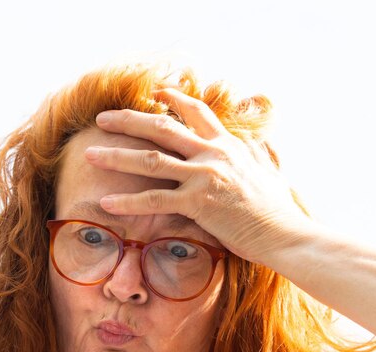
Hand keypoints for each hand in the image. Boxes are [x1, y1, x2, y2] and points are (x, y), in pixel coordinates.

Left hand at [85, 88, 314, 265]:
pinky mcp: (197, 202)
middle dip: (129, 120)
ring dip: (116, 156)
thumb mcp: (273, 172)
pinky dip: (127, 201)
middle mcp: (212, 153)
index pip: (196, 111)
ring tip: (90, 155)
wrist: (284, 235)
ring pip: (150, 159)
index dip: (173, 99)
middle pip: (162, 127)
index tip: (153, 93)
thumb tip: (264, 140)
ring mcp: (203, 176)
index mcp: (229, 144)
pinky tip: (106, 201)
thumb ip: (263, 153)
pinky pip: (154, 199)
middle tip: (103, 119)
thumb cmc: (278, 210)